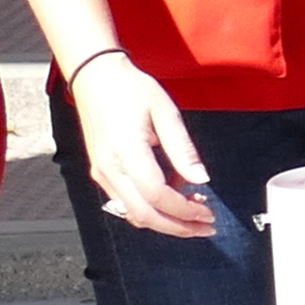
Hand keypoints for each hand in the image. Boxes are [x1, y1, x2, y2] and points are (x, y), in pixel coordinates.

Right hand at [67, 53, 220, 237]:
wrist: (95, 77)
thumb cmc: (130, 89)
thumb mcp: (166, 112)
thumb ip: (183, 149)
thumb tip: (202, 180)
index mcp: (126, 152)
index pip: (158, 196)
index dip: (185, 210)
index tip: (209, 213)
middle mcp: (109, 169)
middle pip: (145, 215)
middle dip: (178, 227)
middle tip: (206, 227)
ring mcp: (102, 173)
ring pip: (134, 214)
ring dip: (165, 221)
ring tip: (194, 213)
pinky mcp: (101, 173)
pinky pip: (126, 203)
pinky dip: (151, 209)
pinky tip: (173, 196)